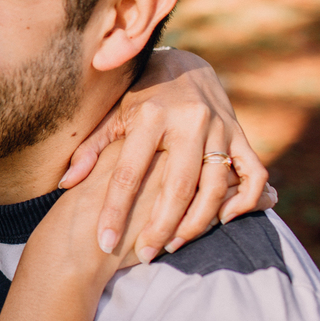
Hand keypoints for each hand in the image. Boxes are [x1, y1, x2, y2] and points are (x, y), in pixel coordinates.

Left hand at [58, 49, 270, 262]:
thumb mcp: (111, 116)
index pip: (129, 174)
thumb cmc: (137, 98)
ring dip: (197, 222)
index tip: (102, 243)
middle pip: (177, 187)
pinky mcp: (241, 134)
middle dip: (160, 227)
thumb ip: (90, 149)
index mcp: (149, 117)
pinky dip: (246, 200)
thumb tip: (64, 184)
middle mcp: (188, 122)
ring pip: (215, 186)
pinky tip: (224, 220)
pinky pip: (254, 173)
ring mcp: (219, 128)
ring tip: (174, 245)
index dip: (115, 211)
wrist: (182, 65)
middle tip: (146, 255)